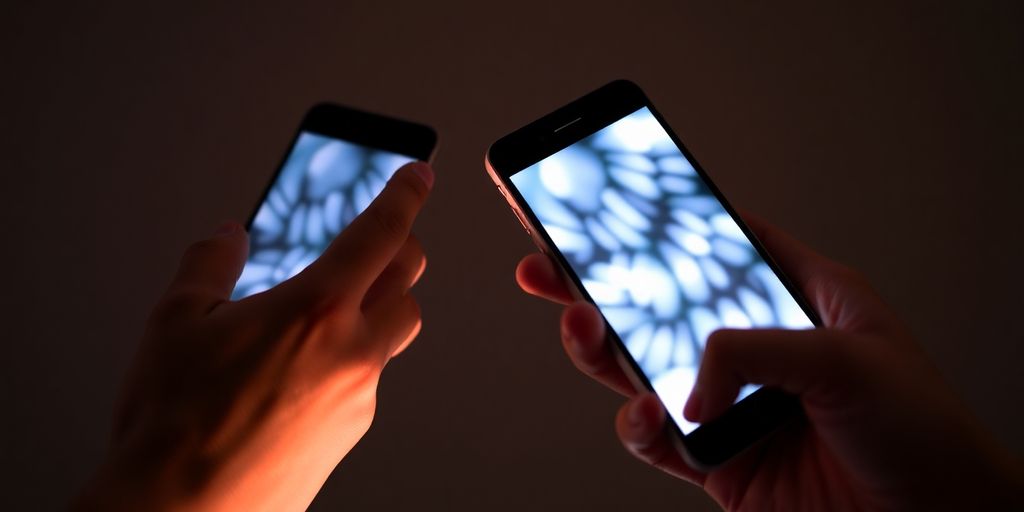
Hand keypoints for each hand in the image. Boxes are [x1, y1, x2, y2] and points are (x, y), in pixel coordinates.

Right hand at [75, 162, 433, 510]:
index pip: (379, 234)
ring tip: (339, 304)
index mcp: (313, 308)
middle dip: (401, 250)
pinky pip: (368, 378)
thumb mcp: (175, 322)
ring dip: (382, 307)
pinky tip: (306, 369)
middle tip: (381, 240)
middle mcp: (349, 350)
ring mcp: (357, 395)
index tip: (418, 176)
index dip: (404, 196)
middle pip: (408, 282)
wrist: (182, 511)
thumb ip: (209, 264)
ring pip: (396, 332)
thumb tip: (227, 234)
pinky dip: (352, 358)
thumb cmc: (174, 422)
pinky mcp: (351, 433)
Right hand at [516, 214, 1022, 509]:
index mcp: (796, 299)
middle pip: (659, 302)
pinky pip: (656, 438)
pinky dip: (640, 426)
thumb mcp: (846, 359)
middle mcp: (755, 347)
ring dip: (601, 346)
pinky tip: (648, 411)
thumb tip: (685, 379)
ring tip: (580, 322)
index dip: (666, 219)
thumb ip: (751, 349)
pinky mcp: (714, 458)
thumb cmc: (923, 431)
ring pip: (641, 366)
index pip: (718, 242)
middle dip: (598, 282)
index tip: (614, 199)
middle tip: (547, 260)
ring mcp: (729, 402)